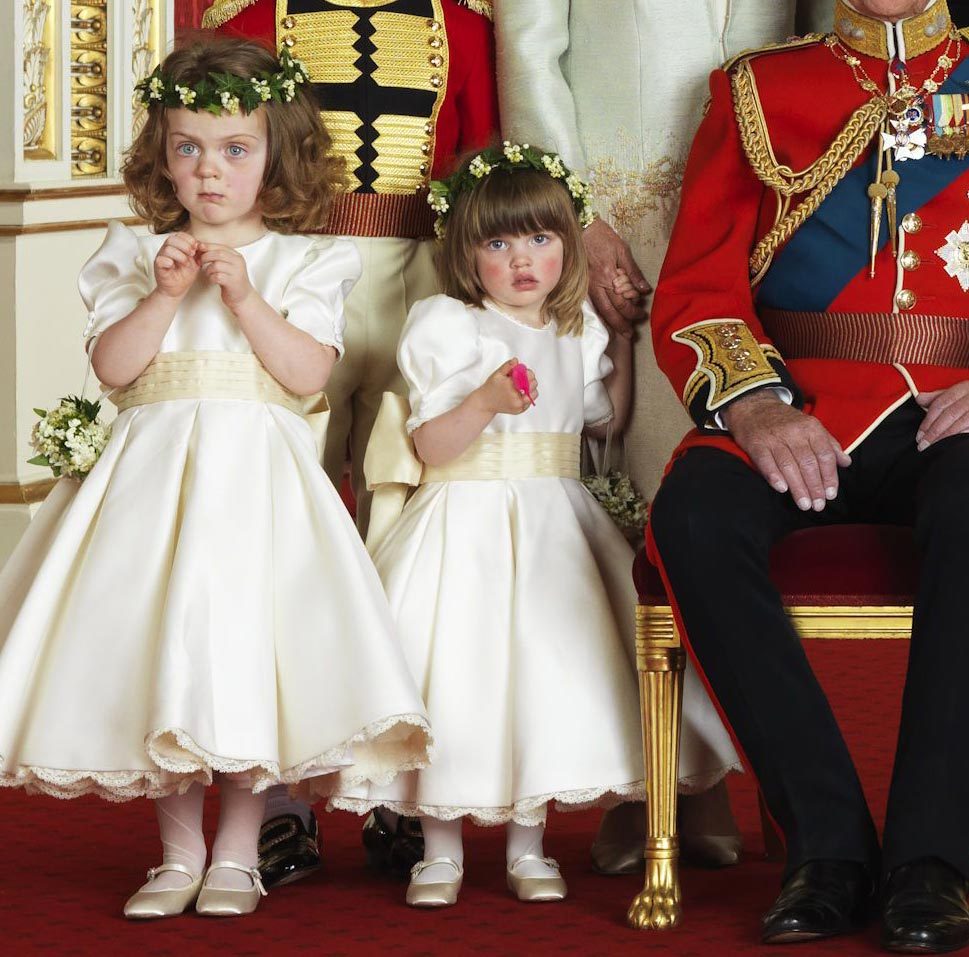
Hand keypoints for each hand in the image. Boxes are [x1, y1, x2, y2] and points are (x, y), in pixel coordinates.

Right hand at [154, 232, 199, 299]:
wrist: (178, 290)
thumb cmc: (185, 275)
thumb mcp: (195, 262)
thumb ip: (199, 253)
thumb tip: (203, 245)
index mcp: (175, 246)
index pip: (179, 235)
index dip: (189, 239)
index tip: (197, 248)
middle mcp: (166, 249)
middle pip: (172, 239)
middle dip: (185, 246)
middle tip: (192, 254)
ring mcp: (161, 258)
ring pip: (167, 249)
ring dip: (180, 255)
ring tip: (186, 263)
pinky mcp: (158, 267)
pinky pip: (160, 260)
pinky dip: (168, 261)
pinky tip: (174, 265)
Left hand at [198, 243, 255, 311]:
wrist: (243, 297)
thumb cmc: (232, 281)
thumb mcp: (228, 265)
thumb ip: (218, 256)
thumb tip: (200, 246)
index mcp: (237, 256)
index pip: (220, 247)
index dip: (208, 247)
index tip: (198, 249)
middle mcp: (238, 263)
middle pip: (218, 254)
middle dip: (206, 257)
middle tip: (200, 262)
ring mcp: (237, 273)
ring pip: (216, 265)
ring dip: (208, 269)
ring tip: (208, 273)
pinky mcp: (233, 283)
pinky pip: (217, 276)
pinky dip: (211, 278)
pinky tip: (212, 280)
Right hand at [474, 358, 538, 415]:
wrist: (485, 403)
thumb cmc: (491, 388)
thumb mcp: (497, 374)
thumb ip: (507, 366)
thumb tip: (516, 360)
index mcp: (511, 386)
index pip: (528, 376)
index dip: (528, 373)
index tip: (524, 372)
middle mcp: (516, 398)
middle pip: (533, 385)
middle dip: (530, 380)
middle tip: (524, 378)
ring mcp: (519, 406)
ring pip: (534, 394)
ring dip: (531, 388)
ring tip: (523, 386)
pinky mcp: (519, 410)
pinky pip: (529, 401)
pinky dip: (528, 396)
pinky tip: (521, 393)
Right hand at [582, 218, 650, 337]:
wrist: (580, 228)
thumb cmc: (602, 237)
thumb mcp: (622, 250)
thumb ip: (633, 271)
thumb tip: (644, 289)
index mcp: (608, 276)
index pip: (622, 302)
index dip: (632, 311)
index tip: (642, 314)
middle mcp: (596, 285)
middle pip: (610, 311)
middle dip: (622, 324)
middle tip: (631, 333)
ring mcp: (587, 286)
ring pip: (600, 311)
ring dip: (611, 323)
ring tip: (621, 332)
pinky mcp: (582, 285)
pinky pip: (592, 304)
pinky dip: (601, 315)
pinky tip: (606, 320)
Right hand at [721, 390, 851, 510]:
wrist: (754, 406)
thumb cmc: (786, 421)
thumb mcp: (810, 426)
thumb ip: (829, 444)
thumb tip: (846, 462)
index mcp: (811, 428)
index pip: (824, 455)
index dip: (829, 476)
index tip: (831, 494)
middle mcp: (794, 432)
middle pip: (808, 463)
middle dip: (814, 486)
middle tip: (818, 505)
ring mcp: (774, 438)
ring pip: (789, 465)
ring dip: (798, 487)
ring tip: (804, 504)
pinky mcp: (756, 444)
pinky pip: (766, 462)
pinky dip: (774, 475)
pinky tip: (782, 489)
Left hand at [916, 382, 968, 449]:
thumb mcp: (959, 391)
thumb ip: (939, 396)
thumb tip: (919, 399)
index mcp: (964, 388)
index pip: (941, 404)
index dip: (928, 420)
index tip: (919, 435)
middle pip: (950, 414)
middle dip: (935, 431)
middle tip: (923, 445)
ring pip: (962, 422)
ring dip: (947, 436)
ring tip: (935, 447)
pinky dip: (963, 435)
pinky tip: (955, 444)